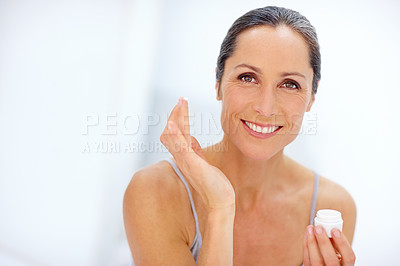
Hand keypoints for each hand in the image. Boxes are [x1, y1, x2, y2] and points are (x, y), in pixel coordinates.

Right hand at [160, 97, 235, 211]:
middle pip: (171, 132)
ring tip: (180, 102)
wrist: (220, 201)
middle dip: (175, 114)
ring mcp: (185, 161)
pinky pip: (179, 147)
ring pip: (173, 136)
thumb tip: (192, 139)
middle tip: (182, 99)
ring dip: (176, 118)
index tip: (182, 103)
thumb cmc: (213, 184)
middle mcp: (181, 157)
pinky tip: (172, 123)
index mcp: (185, 156)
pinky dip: (174, 134)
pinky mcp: (191, 164)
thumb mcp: (203, 163)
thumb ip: (195, 151)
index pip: (177, 133)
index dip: (178, 118)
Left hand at [303, 225, 355, 265]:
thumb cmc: (334, 260)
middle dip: (324, 242)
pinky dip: (306, 246)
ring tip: (310, 229)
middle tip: (319, 228)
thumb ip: (338, 246)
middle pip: (331, 260)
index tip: (335, 230)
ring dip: (312, 242)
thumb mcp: (341, 255)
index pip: (349, 257)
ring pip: (316, 260)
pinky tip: (307, 235)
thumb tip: (329, 229)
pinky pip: (307, 260)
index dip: (343, 243)